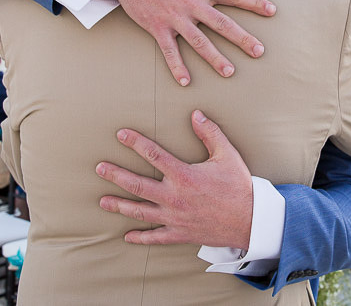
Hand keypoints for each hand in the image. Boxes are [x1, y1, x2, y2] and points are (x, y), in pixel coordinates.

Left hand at [96, 110, 253, 248]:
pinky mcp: (180, 233)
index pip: (154, 155)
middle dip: (116, 175)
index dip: (136, 143)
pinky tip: (127, 236)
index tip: (121, 134)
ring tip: (102, 201)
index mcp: (184, 175)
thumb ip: (210, 133)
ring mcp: (174, 217)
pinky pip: (156, 237)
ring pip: (140, 211)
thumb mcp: (227, 155)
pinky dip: (141, 237)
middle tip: (99, 168)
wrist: (250, 220)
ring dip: (120, 205)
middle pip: (138, 185)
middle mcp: (174, 197)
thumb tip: (195, 114)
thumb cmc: (239, 186)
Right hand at [101, 0, 275, 85]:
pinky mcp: (157, 27)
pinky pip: (169, 50)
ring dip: (214, 57)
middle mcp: (192, 3)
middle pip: (222, 23)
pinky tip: (186, 81)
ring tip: (229, 72)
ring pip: (199, 41)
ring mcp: (175, 17)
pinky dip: (177, 66)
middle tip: (259, 52)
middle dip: (242, 38)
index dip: (254, 3)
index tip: (272, 11)